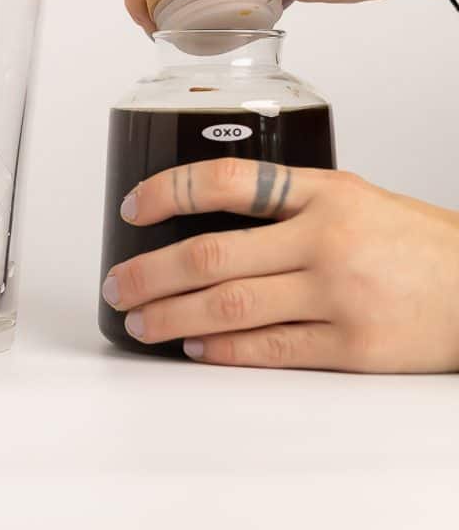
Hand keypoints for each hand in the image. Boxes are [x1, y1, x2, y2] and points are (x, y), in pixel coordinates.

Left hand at [102, 158, 458, 372]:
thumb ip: (286, 205)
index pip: (228, 179)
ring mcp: (338, 295)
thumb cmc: (411, 241)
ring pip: (230, 306)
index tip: (133, 207)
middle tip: (118, 284)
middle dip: (151, 272)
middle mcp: (326, 239)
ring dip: (172, 316)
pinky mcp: (351, 348)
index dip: (169, 191)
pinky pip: (268, 349)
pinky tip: (194, 347)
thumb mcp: (351, 197)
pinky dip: (222, 350)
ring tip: (141, 322)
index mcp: (324, 191)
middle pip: (212, 253)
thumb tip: (205, 220)